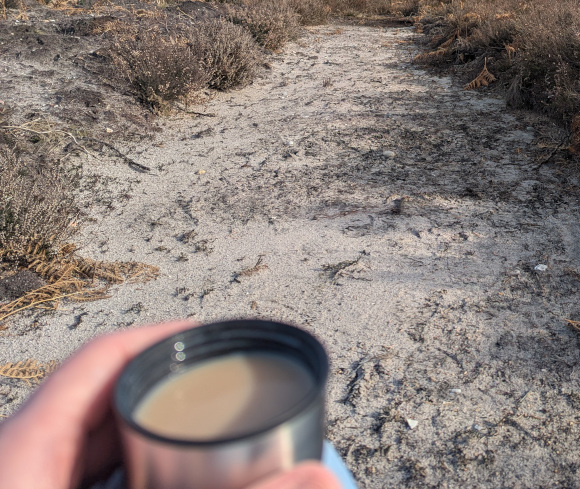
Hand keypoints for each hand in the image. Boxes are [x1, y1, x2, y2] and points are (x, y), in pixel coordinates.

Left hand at [0, 322, 340, 488]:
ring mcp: (23, 485)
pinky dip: (125, 475)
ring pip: (86, 444)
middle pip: (97, 400)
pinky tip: (162, 482)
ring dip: (145, 439)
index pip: (100, 361)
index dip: (161, 339)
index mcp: (22, 450)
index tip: (215, 338)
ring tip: (197, 436)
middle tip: (221, 394)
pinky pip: (82, 478)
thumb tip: (316, 481)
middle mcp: (17, 462)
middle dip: (164, 394)